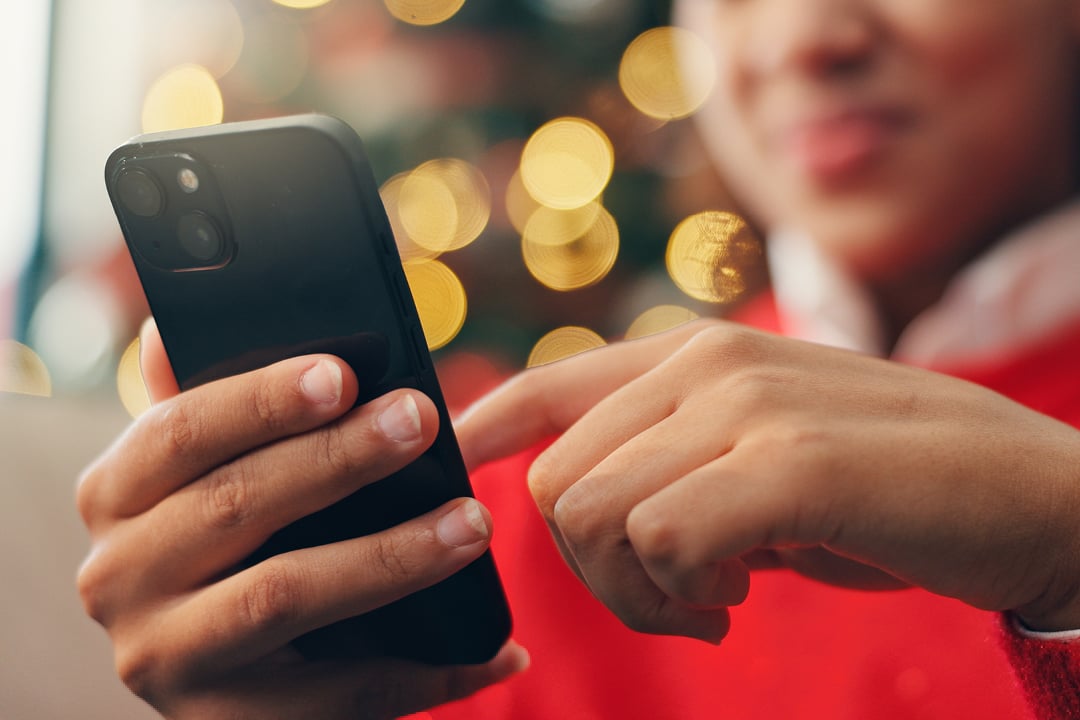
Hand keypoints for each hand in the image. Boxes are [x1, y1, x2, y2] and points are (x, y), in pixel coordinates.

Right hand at [77, 321, 526, 718]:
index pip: (177, 432)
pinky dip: (430, 670)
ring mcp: (166, 660)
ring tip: (472, 523)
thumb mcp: (198, 476)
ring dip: (392, 556)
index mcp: (116, 497)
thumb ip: (199, 410)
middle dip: (339, 459)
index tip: (342, 374)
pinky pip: (343, 696)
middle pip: (236, 505)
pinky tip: (500, 650)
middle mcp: (118, 578)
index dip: (259, 400)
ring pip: (285, 594)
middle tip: (421, 421)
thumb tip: (168, 328)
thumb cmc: (225, 542)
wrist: (225, 678)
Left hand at [456, 320, 1079, 640]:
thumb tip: (579, 501)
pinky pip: (660, 540)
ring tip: (707, 601)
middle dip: (590, 568)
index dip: (487, 428)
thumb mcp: (762, 456)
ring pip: (592, 514)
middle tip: (670, 597)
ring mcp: (746, 404)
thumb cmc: (885, 484)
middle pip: (557, 480)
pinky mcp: (788, 462)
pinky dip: (677, 595)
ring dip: (633, 591)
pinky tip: (734, 601)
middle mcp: (709, 362)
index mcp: (697, 355)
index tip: (458, 464)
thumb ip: (675, 459)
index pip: (551, 382)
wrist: (1029, 494)